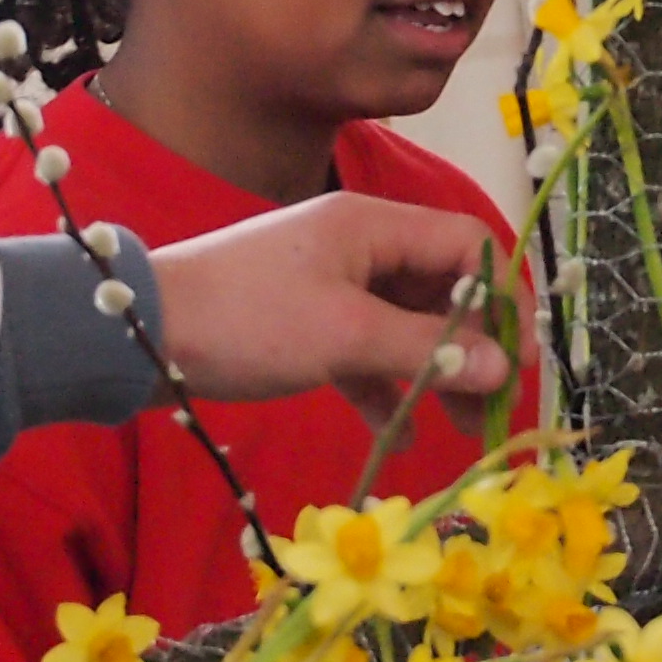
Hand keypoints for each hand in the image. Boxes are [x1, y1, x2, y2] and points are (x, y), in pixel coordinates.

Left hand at [147, 192, 518, 430]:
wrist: (142, 333)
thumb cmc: (248, 319)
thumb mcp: (345, 336)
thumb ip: (427, 352)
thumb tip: (503, 368)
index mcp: (371, 226)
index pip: (466, 243)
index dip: (502, 296)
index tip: (519, 358)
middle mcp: (357, 247)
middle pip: (440, 289)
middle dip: (473, 347)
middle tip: (495, 405)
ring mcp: (329, 286)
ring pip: (405, 328)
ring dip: (434, 375)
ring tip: (459, 430)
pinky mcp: (303, 326)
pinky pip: (364, 354)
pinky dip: (386, 389)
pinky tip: (403, 435)